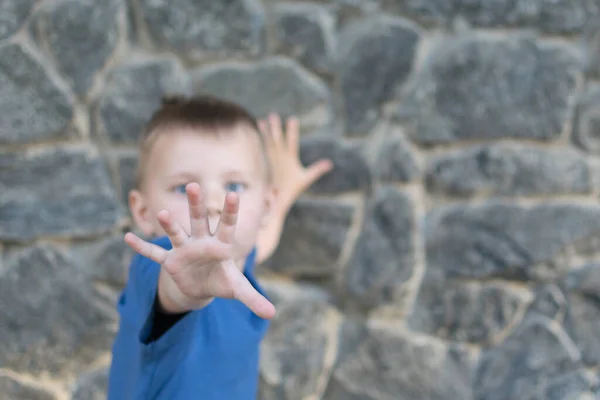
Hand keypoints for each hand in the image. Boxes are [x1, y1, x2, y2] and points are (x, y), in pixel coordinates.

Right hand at [123, 183, 275, 318]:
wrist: (201, 288)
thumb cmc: (222, 282)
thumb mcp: (238, 290)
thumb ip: (253, 299)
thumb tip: (273, 314)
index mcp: (220, 245)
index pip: (227, 225)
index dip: (230, 211)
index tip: (233, 193)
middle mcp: (200, 242)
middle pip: (198, 220)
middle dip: (197, 205)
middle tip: (194, 185)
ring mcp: (184, 250)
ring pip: (176, 233)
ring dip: (169, 225)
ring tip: (163, 214)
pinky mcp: (170, 262)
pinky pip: (154, 254)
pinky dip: (142, 248)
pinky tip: (127, 237)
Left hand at [258, 113, 332, 211]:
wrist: (277, 200)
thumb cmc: (293, 189)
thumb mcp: (306, 179)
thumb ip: (317, 170)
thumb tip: (330, 163)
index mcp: (290, 160)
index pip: (292, 142)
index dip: (292, 130)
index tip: (292, 118)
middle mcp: (280, 158)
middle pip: (277, 140)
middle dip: (275, 127)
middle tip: (273, 114)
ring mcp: (272, 160)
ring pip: (269, 142)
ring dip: (266, 131)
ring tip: (261, 120)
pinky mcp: (267, 163)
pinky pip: (264, 148)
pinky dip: (263, 139)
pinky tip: (260, 131)